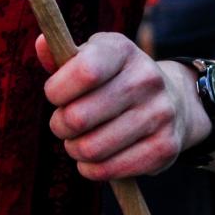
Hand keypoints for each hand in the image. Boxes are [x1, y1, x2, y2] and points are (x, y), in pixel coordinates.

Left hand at [35, 32, 208, 180]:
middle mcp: (146, 78)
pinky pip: (110, 169)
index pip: (84, 71)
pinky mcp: (165, 147)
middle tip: (63, 124)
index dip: (57, 90)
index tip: (53, 96)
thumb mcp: (90, 57)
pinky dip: (92, 169)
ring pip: (92, 148)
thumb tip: (42, 45)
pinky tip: (93, 160)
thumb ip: (61, 55)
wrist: (172, 101)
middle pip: (80, 116)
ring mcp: (160, 113)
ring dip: (74, 149)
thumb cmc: (113, 79)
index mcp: (122, 50)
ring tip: (77, 142)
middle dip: (59, 125)